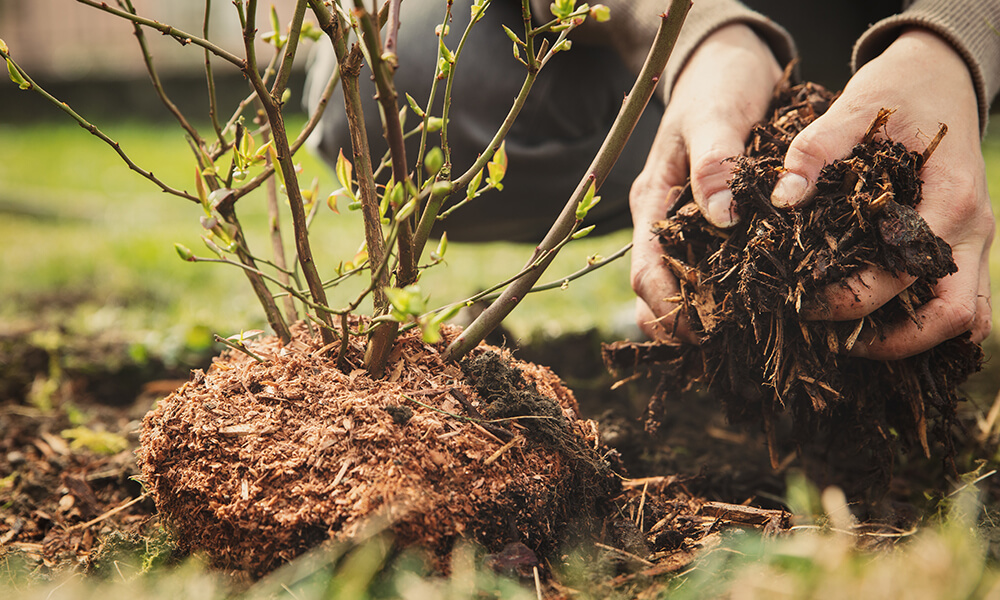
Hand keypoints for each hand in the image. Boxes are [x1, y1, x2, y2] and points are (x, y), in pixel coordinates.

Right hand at [630, 24, 781, 340]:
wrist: (727, 60)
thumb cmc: (718, 84)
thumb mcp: (716, 116)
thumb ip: (716, 164)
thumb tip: (721, 219)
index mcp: (654, 201)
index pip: (645, 270)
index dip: (665, 308)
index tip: (699, 332)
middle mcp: (665, 219)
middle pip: (658, 289)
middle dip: (682, 323)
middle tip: (723, 348)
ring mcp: (688, 221)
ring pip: (684, 283)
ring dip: (703, 314)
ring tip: (741, 338)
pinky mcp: (714, 220)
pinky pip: (713, 265)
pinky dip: (726, 291)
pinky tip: (757, 306)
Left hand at [770, 29, 993, 358]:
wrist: (942, 75)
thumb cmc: (899, 91)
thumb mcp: (855, 107)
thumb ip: (816, 149)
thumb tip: (784, 197)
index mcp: (950, 199)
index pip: (905, 274)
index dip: (854, 299)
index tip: (804, 303)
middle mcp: (971, 230)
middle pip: (954, 316)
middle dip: (893, 341)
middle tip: (832, 341)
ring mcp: (974, 242)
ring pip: (965, 318)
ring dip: (915, 340)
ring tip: (852, 342)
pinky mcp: (964, 245)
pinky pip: (960, 302)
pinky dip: (926, 324)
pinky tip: (875, 325)